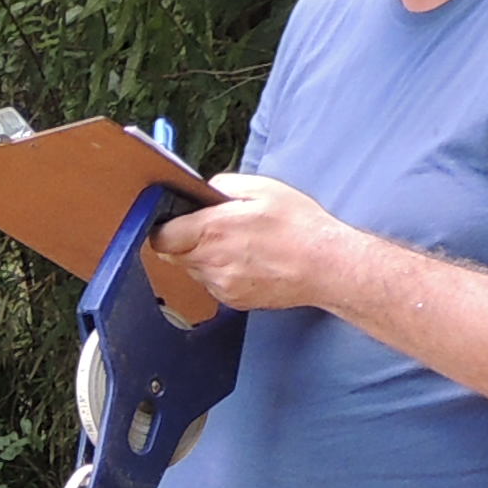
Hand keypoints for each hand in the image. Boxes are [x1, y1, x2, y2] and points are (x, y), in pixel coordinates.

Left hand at [145, 170, 355, 321]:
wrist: (326, 266)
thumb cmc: (299, 227)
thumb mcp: (262, 188)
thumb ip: (223, 186)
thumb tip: (204, 191)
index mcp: (213, 231)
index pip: (161, 237)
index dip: (163, 227)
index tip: (174, 220)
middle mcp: (211, 262)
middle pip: (173, 255)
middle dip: (183, 240)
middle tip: (208, 228)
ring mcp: (221, 286)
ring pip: (193, 271)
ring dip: (202, 257)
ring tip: (234, 244)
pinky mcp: (233, 300)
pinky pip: (212, 284)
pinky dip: (219, 273)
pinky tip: (245, 261)